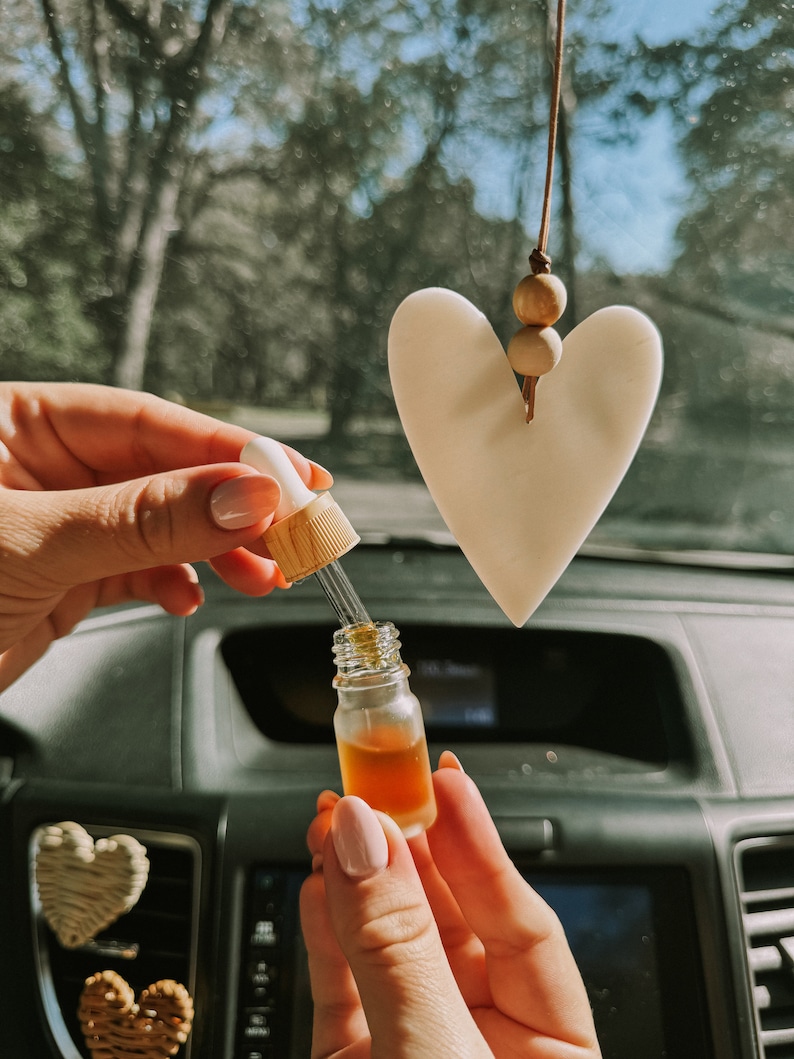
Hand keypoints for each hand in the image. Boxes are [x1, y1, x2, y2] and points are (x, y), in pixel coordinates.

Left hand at [0, 382, 330, 689]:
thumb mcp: (32, 544)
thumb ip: (144, 519)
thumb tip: (246, 495)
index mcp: (14, 423)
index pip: (143, 420)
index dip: (225, 446)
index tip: (290, 475)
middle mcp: (37, 468)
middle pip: (161, 471)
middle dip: (232, 503)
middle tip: (298, 529)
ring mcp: (50, 525)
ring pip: (157, 523)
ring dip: (214, 548)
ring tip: (264, 571)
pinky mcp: (55, 579)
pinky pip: (133, 569)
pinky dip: (170, 583)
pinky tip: (189, 595)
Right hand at [300, 753, 600, 1058]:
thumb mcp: (437, 1052)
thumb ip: (398, 947)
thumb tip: (369, 837)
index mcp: (546, 1047)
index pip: (520, 920)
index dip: (479, 845)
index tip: (444, 782)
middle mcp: (480, 1037)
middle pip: (447, 919)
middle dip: (406, 850)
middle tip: (375, 787)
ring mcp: (411, 1045)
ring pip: (387, 942)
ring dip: (356, 878)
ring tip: (334, 821)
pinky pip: (340, 983)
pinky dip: (325, 932)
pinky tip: (318, 884)